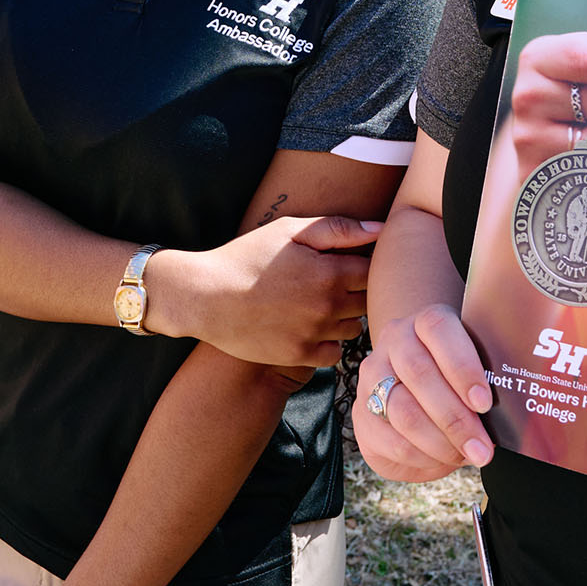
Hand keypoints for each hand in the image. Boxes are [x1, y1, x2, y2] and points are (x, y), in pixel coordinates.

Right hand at [152, 216, 379, 367]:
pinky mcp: (299, 356)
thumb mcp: (288, 230)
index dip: (362, 264)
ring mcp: (314, 334)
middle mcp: (328, 306)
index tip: (345, 262)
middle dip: (354, 291)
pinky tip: (309, 327)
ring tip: (318, 305)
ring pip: (353, 328)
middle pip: (366, 301)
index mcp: (330, 272)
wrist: (206, 297)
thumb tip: (380, 230)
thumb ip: (337, 229)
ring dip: (343, 317)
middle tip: (329, 282)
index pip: (372, 272)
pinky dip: (328, 342)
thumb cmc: (247, 257)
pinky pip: (334, 354)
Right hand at [352, 302, 493, 480]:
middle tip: (483, 448)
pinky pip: (390, 439)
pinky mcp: (361, 414)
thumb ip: (484, 381)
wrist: (413, 385)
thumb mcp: (471, 369)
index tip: (485, 403)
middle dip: (456, 419)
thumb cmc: (455, 379)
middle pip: (420, 374)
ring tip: (466, 456)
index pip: (439, 330)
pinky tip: (442, 460)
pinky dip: (421, 456)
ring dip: (440, 442)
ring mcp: (372, 376)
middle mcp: (394, 341)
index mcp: (425, 322)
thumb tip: (511, 417)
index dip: (462, 367)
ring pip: (403, 410)